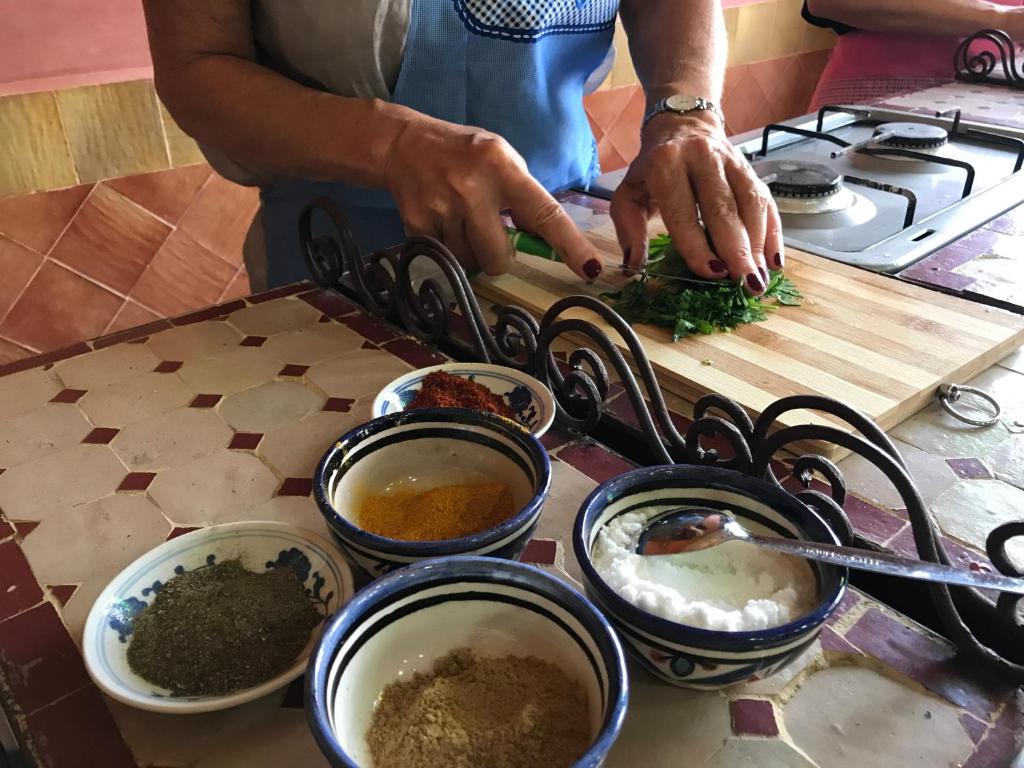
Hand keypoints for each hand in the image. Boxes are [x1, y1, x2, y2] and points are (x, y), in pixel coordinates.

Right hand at [383, 112, 601, 279]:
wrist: (402, 145)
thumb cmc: (465, 155)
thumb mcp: (501, 160)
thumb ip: (523, 197)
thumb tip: (548, 243)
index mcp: (503, 168)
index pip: (544, 213)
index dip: (569, 244)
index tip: (589, 269)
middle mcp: (472, 188)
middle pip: (498, 257)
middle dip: (497, 255)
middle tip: (487, 232)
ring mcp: (441, 207)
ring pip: (469, 262)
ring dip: (469, 252)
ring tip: (459, 221)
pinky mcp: (416, 223)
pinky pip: (443, 259)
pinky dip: (445, 250)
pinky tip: (441, 222)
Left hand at [610, 110, 783, 294]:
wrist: (682, 124)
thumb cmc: (653, 169)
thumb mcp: (629, 193)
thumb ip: (628, 229)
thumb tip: (633, 267)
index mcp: (666, 164)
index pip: (683, 211)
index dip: (698, 244)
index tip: (712, 273)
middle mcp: (702, 158)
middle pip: (724, 208)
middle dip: (737, 250)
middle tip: (745, 284)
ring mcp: (731, 161)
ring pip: (750, 204)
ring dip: (759, 244)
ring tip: (759, 278)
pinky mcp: (751, 170)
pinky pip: (766, 201)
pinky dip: (773, 232)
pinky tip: (774, 260)